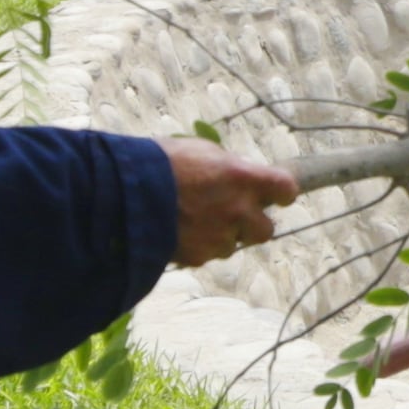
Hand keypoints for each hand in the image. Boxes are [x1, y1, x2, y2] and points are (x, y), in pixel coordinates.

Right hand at [163, 140, 298, 268]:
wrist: (122, 195)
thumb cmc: (159, 163)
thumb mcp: (200, 151)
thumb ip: (228, 166)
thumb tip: (240, 174)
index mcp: (243, 177)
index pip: (286, 190)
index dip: (281, 193)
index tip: (276, 194)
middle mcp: (238, 210)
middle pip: (267, 230)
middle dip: (253, 223)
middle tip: (234, 213)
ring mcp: (219, 237)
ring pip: (234, 244)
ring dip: (223, 235)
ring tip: (195, 220)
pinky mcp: (199, 257)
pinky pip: (208, 254)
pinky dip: (199, 246)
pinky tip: (179, 231)